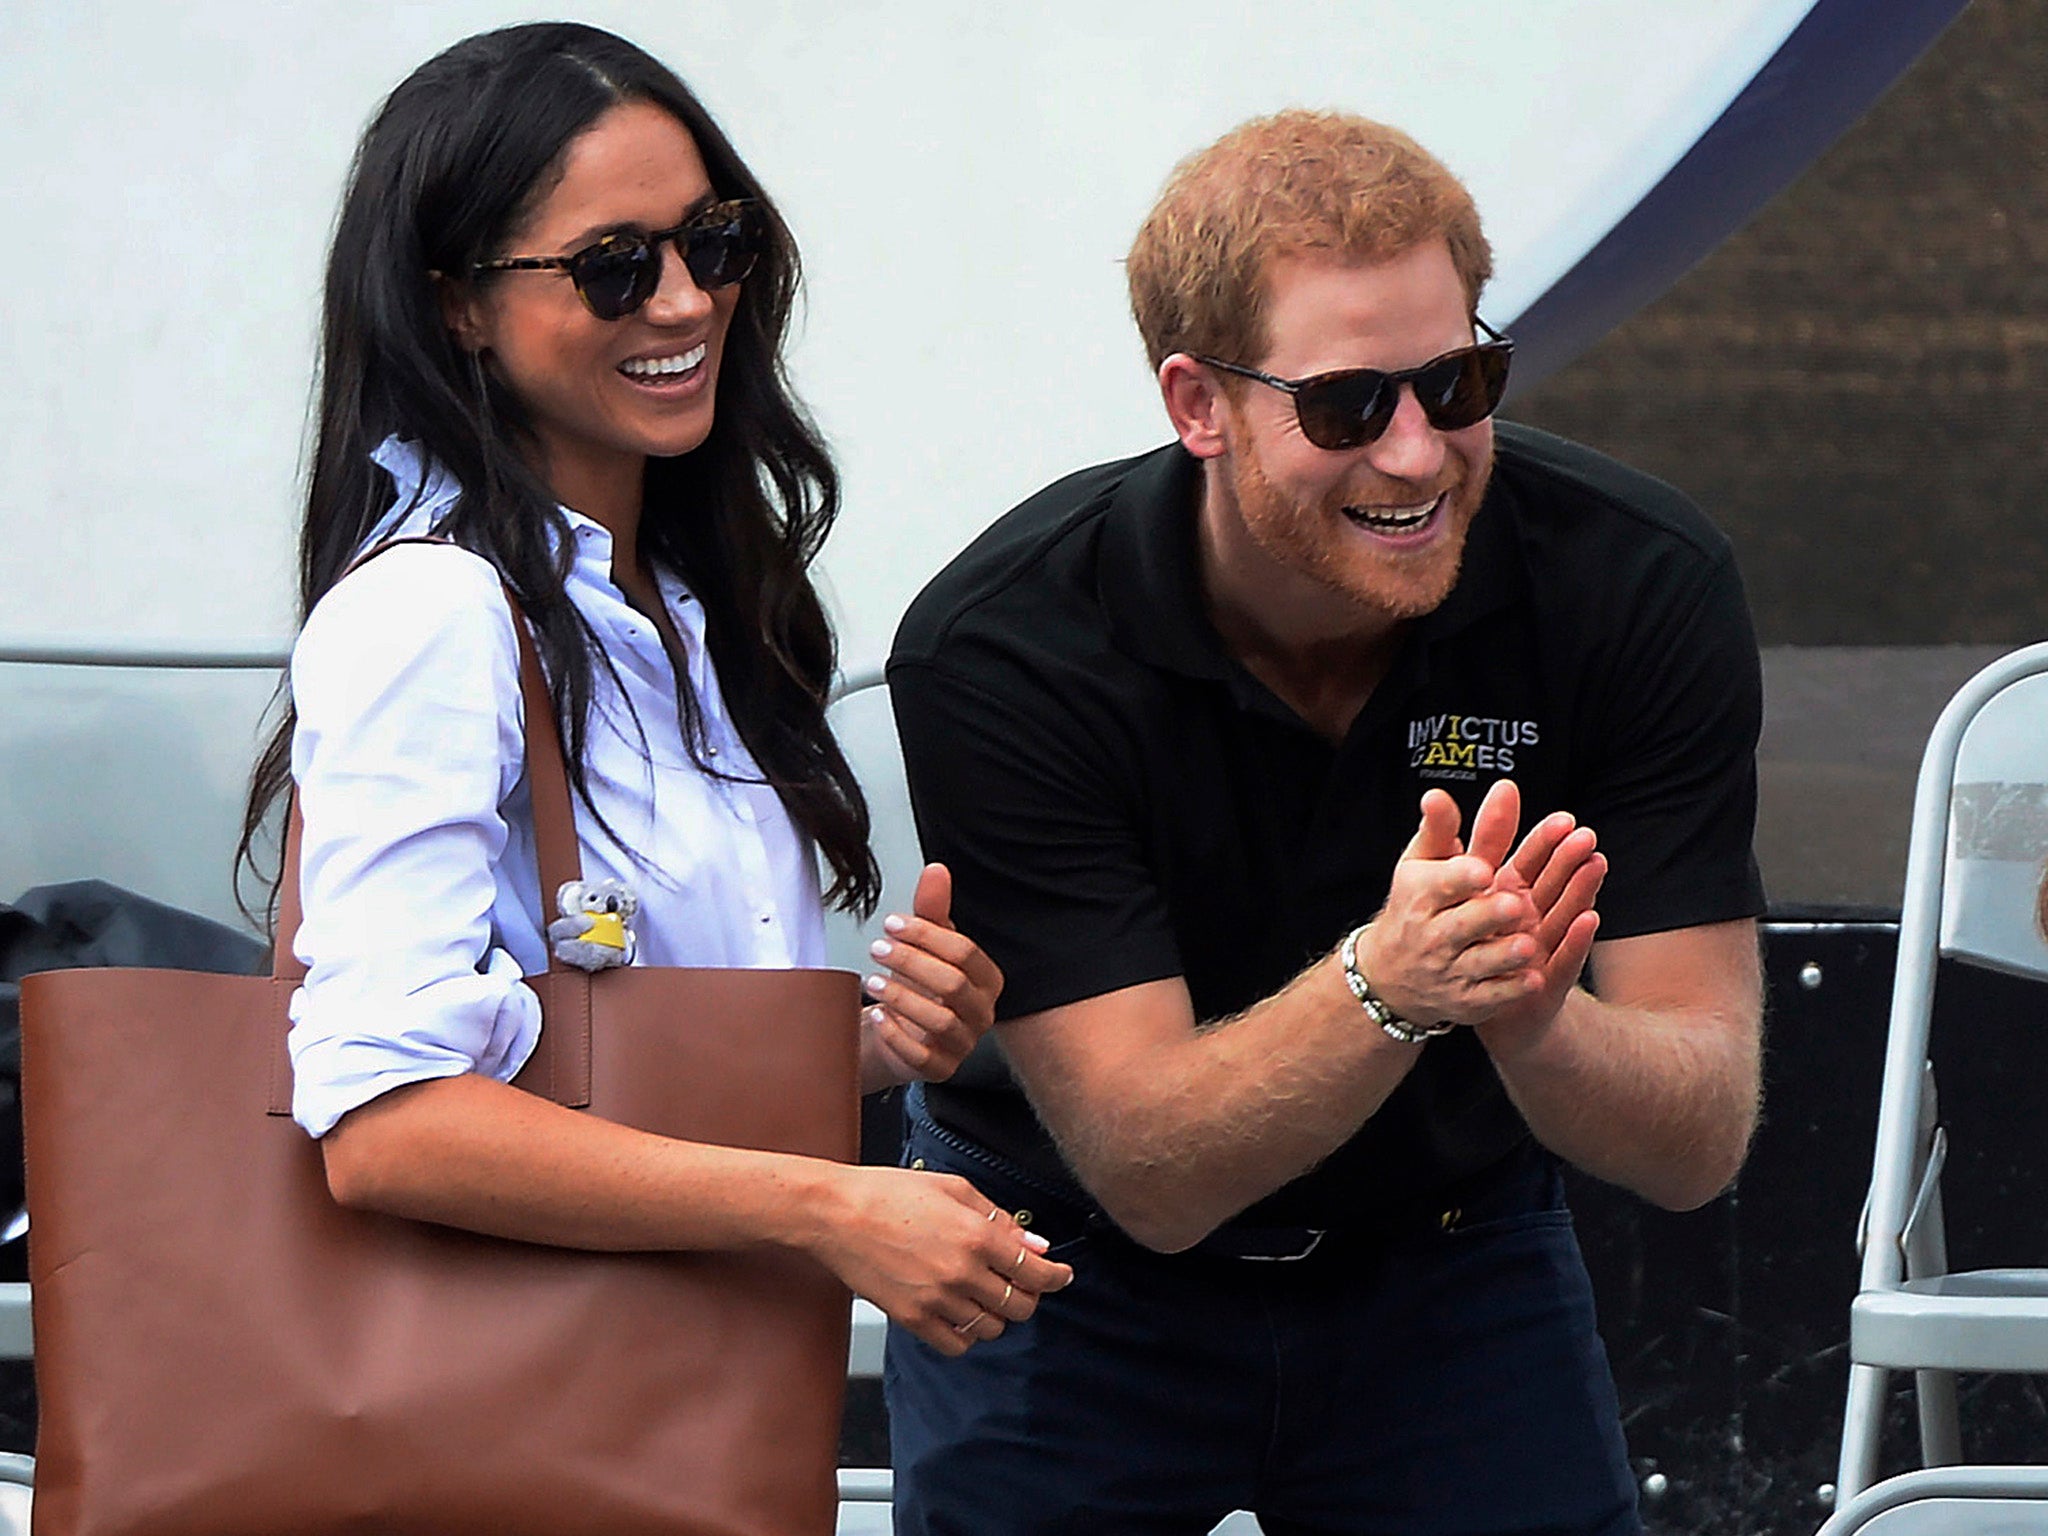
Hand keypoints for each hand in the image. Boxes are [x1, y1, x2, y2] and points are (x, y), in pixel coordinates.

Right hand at [811, 1165, 1073, 1355]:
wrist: (837, 1213)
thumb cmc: (890, 1192)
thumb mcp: (954, 1189)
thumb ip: (1000, 1219)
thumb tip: (1036, 1243)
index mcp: (977, 1237)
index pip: (1037, 1272)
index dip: (1057, 1277)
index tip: (1061, 1276)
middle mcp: (962, 1273)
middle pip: (1020, 1307)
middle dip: (1028, 1295)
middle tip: (1018, 1282)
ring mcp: (937, 1300)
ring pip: (991, 1328)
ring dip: (995, 1314)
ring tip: (982, 1293)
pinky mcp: (912, 1319)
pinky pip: (957, 1344)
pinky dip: (966, 1334)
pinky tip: (959, 1311)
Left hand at [859, 864, 1003, 1089]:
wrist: (898, 1032)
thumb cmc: (919, 985)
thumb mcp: (926, 945)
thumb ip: (933, 910)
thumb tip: (937, 870)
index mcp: (987, 978)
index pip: (964, 952)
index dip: (927, 936)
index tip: (892, 924)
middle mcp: (982, 1012)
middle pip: (952, 984)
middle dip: (911, 963)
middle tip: (877, 949)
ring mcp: (964, 1043)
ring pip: (939, 1020)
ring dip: (902, 997)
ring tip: (873, 981)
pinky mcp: (941, 1068)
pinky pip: (922, 1056)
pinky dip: (897, 1035)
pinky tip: (878, 1015)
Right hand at [1352, 780, 1544, 1027]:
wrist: (1390, 976)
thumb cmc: (1417, 905)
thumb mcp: (1422, 865)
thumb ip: (1441, 829)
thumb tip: (1437, 793)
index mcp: (1421, 895)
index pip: (1440, 884)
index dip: (1461, 877)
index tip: (1483, 869)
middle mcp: (1432, 935)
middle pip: (1462, 925)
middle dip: (1488, 915)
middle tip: (1516, 905)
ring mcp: (1449, 972)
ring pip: (1479, 964)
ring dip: (1504, 955)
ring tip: (1528, 944)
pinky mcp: (1465, 1002)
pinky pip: (1490, 998)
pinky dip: (1511, 990)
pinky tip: (1534, 979)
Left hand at [1478, 805, 1606, 1036]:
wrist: (1485, 1011)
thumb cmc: (1482, 946)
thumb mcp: (1470, 897)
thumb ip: (1473, 854)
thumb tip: (1474, 810)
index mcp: (1511, 896)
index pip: (1531, 862)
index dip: (1546, 841)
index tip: (1564, 819)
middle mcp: (1533, 919)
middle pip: (1554, 884)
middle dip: (1569, 859)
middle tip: (1585, 835)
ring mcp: (1543, 948)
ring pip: (1564, 914)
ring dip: (1581, 890)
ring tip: (1595, 864)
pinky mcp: (1546, 981)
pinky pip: (1562, 958)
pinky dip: (1575, 940)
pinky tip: (1588, 920)